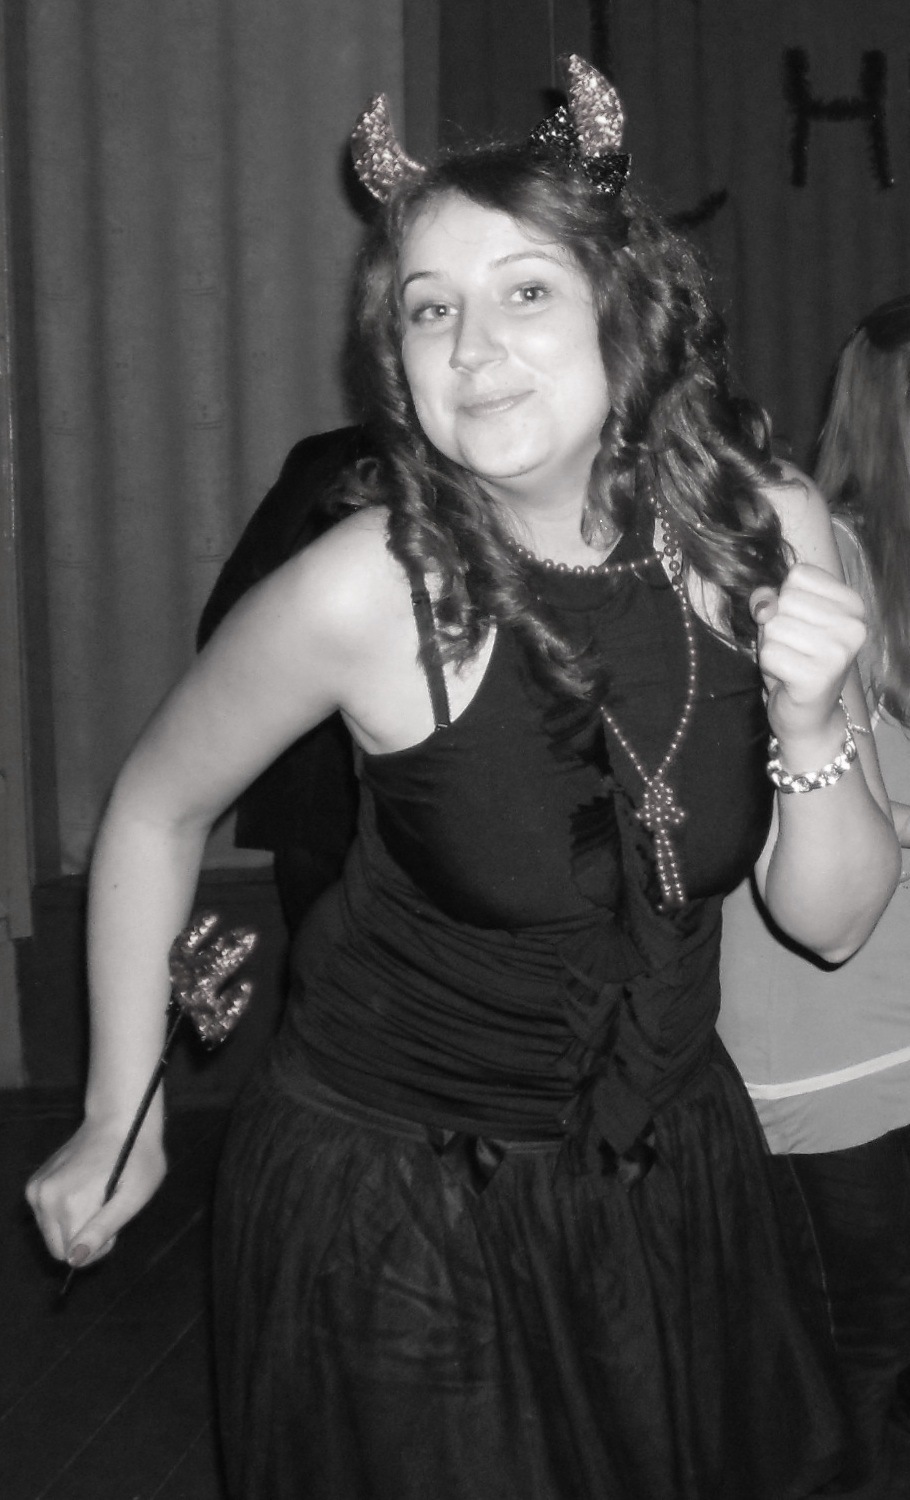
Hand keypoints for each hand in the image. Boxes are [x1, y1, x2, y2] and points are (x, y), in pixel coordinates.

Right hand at [25, 1116, 165, 1268]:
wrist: (120, 1118)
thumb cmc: (137, 1157)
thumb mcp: (133, 1196)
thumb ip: (102, 1229)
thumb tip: (75, 1259)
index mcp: (69, 1204)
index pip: (72, 1256)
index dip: (97, 1247)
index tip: (114, 1222)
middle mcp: (45, 1198)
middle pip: (58, 1247)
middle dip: (83, 1238)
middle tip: (107, 1208)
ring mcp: (36, 1189)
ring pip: (51, 1233)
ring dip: (75, 1223)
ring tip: (98, 1195)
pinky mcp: (35, 1183)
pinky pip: (46, 1216)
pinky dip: (65, 1210)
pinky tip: (84, 1188)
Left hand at [750, 563, 865, 749]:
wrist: (809, 715)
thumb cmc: (797, 660)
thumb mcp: (784, 619)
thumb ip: (769, 598)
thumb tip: (763, 605)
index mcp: (853, 604)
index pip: (799, 575)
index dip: (785, 600)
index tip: (800, 626)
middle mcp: (853, 626)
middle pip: (784, 600)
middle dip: (776, 626)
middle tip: (793, 649)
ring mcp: (839, 652)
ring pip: (774, 627)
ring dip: (772, 647)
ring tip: (791, 663)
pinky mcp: (819, 676)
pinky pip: (770, 653)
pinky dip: (769, 666)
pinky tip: (787, 678)